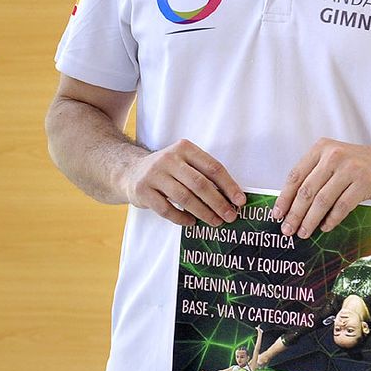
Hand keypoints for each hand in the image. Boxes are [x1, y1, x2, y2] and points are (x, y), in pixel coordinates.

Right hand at [120, 139, 242, 226]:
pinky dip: (181, 218)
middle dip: (218, 203)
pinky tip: (191, 222)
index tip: (240, 201)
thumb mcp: (184, 163)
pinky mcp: (143, 191)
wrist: (130, 171)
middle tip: (230, 216)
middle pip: (200, 184)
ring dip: (203, 213)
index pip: (212, 167)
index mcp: (184, 148)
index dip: (229, 185)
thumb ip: (204, 174)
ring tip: (215, 222)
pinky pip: (166, 209)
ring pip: (184, 197)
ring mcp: (154, 174)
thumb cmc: (167, 170)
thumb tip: (231, 198)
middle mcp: (169, 159)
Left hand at [274, 139, 370, 237]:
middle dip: (294, 213)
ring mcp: (351, 168)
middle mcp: (334, 155)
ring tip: (303, 233)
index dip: (284, 197)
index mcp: (322, 148)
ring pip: (322, 200)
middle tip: (287, 229)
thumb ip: (316, 175)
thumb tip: (291, 204)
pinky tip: (325, 227)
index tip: (277, 214)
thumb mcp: (337, 161)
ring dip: (310, 220)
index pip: (296, 175)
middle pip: (307, 190)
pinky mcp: (366, 182)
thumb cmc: (363, 166)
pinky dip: (331, 220)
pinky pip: (342, 206)